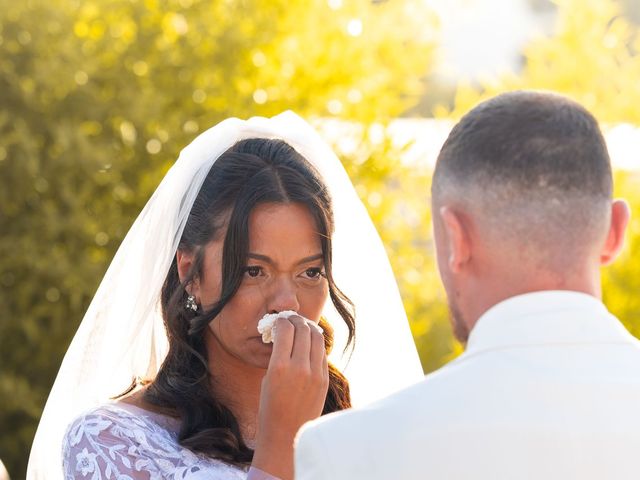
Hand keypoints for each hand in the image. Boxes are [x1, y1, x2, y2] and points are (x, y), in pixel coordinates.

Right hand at [252, 315, 328, 479]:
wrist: (287, 436)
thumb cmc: (270, 408)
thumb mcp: (267, 379)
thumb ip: (277, 356)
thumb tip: (285, 336)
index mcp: (279, 367)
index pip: (285, 329)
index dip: (281, 321)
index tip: (278, 322)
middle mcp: (300, 368)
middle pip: (303, 328)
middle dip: (295, 320)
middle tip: (290, 320)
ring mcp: (315, 374)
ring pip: (317, 337)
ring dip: (308, 328)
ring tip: (301, 327)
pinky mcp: (325, 380)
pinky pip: (322, 353)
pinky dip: (315, 344)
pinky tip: (309, 344)